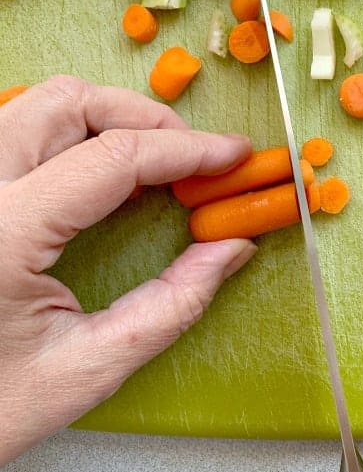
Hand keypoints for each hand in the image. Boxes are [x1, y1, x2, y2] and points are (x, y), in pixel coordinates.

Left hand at [0, 76, 255, 465]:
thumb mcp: (85, 369)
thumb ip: (171, 304)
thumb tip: (231, 249)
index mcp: (3, 233)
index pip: (112, 157)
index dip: (186, 148)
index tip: (232, 154)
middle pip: (69, 103)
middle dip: (145, 117)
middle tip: (194, 156)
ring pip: (41, 104)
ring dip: (107, 118)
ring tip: (154, 162)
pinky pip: (19, 129)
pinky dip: (73, 134)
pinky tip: (102, 175)